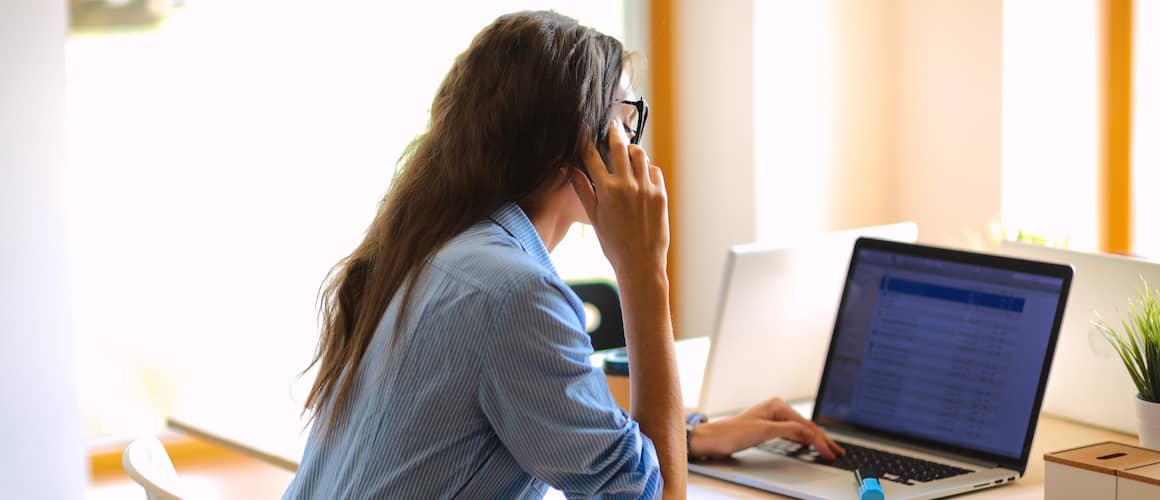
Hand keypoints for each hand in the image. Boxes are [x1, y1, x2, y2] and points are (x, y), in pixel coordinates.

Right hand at [569, 119, 668, 279]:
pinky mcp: (660, 194)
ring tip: (628, 149)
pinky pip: (654, 171)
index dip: (585, 140)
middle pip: (619, 147)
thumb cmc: (613, 244)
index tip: (583, 129)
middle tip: (613, 124)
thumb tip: (572, 170)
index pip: (592, 156)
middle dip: (614, 132)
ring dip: (632, 149)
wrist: (640, 262)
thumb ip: (583, 190)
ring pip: (640, 155)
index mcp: (606, 190)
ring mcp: (646, 188)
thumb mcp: (593, 217)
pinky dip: (647, 168)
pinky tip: (642, 173)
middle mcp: (627, 184)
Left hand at [688, 398, 844, 459]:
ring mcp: (772, 418)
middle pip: (805, 426)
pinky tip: (809, 444)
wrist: (713, 439)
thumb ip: (790, 431)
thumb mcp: (764, 431)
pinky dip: (804, 440)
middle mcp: (776, 409)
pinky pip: (792, 433)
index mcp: (777, 406)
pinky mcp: (768, 428)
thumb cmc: (732, 433)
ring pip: (800, 430)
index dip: (820, 440)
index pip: (805, 425)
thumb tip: (810, 433)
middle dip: (822, 440)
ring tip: (829, 449)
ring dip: (815, 440)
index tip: (830, 452)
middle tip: (837, 452)